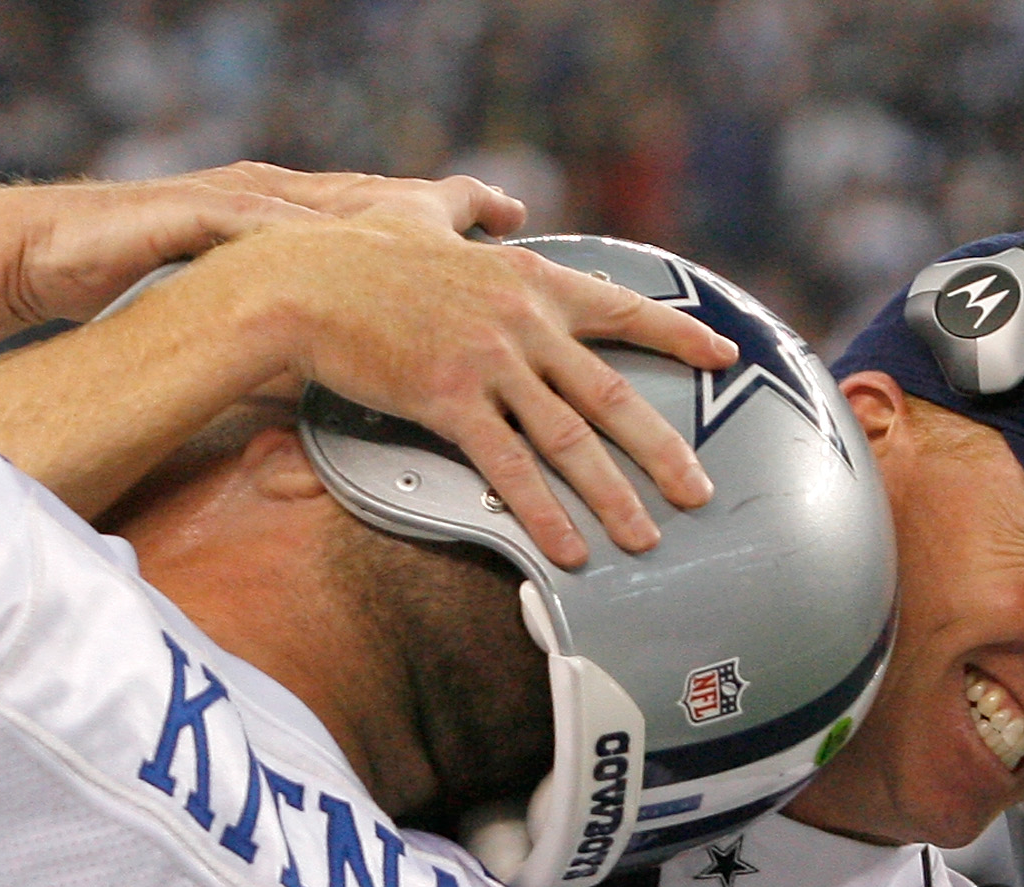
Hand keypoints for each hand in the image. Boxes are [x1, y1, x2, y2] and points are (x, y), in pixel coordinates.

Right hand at [0, 168, 732, 565]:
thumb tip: (511, 199)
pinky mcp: (447, 401)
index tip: (722, 356)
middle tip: (700, 492)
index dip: (675, 336)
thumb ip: (474, 202)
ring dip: (612, 495)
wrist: (301, 282)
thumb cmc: (356, 249)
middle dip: (661, 447)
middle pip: (609, 393)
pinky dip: (542, 512)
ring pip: (568, 439)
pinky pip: (508, 468)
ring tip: (646, 538)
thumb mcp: (423, 207)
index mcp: (527, 278)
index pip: (621, 311)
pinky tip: (568, 550)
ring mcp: (488, 362)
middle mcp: (521, 320)